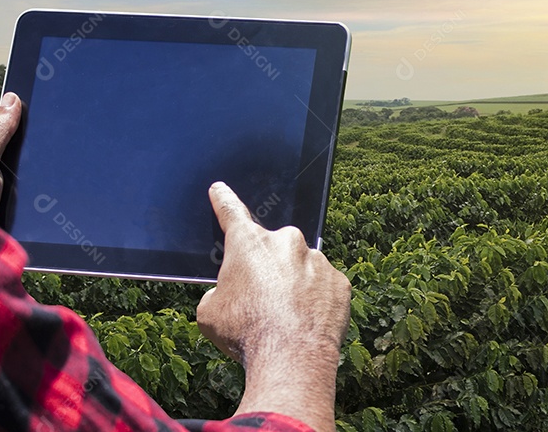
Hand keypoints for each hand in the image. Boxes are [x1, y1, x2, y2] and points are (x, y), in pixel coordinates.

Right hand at [197, 182, 350, 431]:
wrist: (291, 359)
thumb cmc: (244, 333)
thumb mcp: (209, 313)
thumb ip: (218, 292)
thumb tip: (228, 294)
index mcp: (249, 243)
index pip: (231, 212)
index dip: (224, 200)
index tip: (220, 189)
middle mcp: (285, 241)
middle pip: (272, 249)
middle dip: (266, 268)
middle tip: (261, 299)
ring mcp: (316, 259)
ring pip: (301, 267)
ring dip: (293, 284)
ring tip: (286, 317)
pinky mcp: (339, 281)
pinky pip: (323, 285)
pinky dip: (315, 299)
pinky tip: (306, 322)